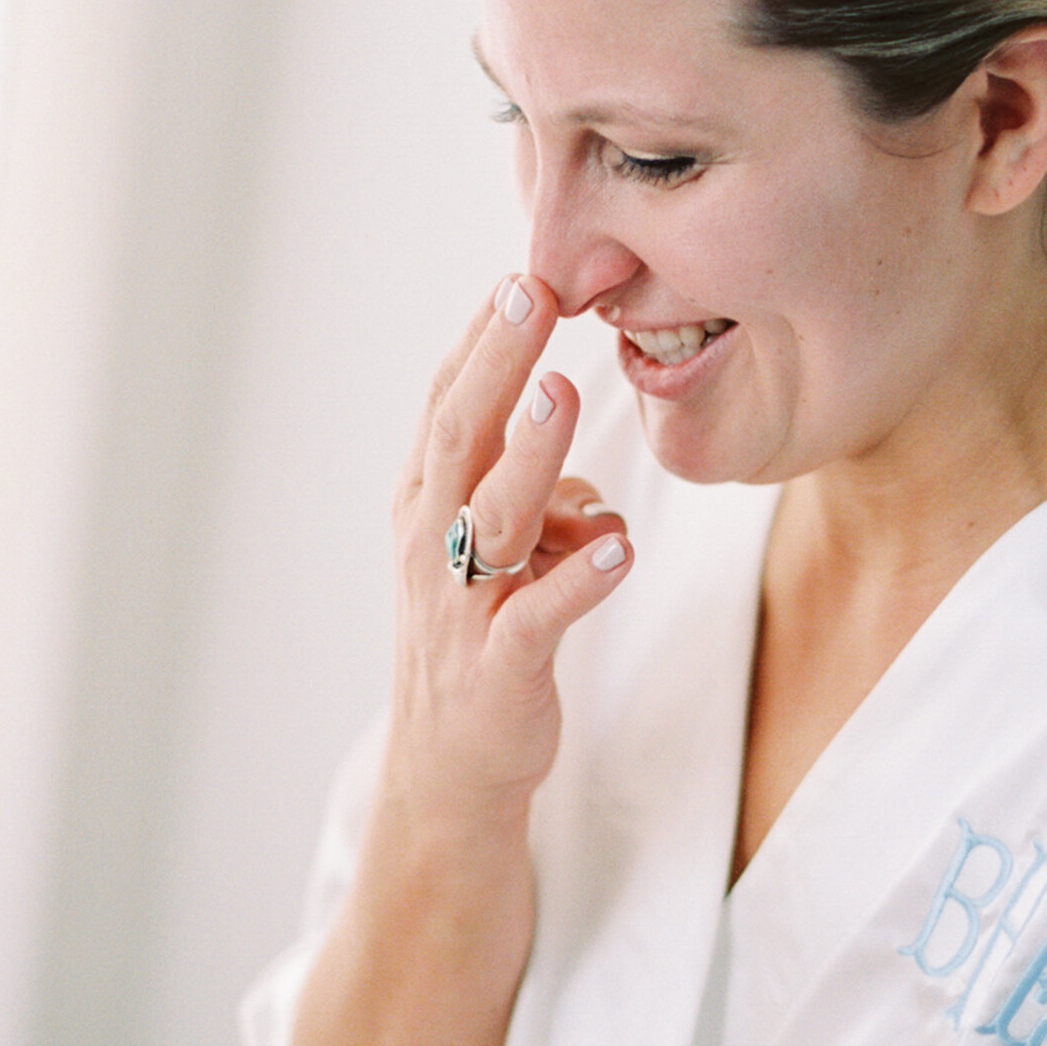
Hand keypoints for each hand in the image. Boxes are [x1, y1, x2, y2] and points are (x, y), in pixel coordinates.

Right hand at [387, 274, 632, 816]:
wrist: (451, 772)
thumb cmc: (477, 644)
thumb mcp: (493, 557)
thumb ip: (531, 498)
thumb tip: (580, 469)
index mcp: (427, 508)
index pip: (449, 407)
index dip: (481, 342)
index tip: (518, 273)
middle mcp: (434, 547)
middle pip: (463, 439)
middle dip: (497, 363)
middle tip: (530, 293)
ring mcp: (463, 608)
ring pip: (494, 519)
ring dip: (530, 455)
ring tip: (563, 393)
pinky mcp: (501, 670)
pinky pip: (539, 617)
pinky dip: (577, 580)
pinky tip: (618, 548)